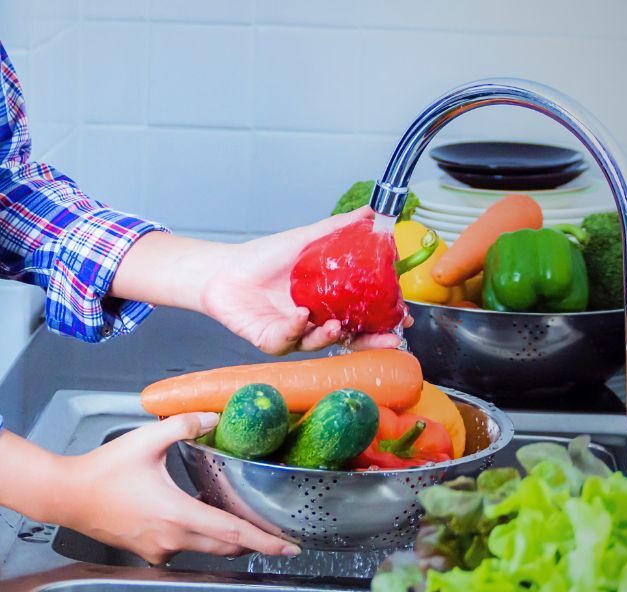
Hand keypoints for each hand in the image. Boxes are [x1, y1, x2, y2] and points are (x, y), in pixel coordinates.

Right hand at [52, 413, 299, 563]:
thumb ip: (184, 424)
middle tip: (276, 536)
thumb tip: (213, 416)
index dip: (264, 541)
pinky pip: (184, 546)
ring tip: (236, 516)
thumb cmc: (103, 471)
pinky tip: (197, 513)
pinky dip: (199, 535)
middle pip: (225, 546)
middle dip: (253, 541)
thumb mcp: (147, 440)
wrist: (67, 496)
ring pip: (206, 548)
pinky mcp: (149, 551)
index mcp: (177, 514)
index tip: (289, 546)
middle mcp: (172, 538)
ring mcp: (160, 549)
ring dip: (224, 535)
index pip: (232, 532)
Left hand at [111, 206, 405, 355]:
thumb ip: (338, 228)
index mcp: (326, 303)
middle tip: (388, 338)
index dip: (382, 321)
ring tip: (336, 325)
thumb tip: (372, 212)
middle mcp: (313, 323)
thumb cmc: (263, 259)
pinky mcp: (269, 340)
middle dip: (369, 342)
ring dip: (329, 336)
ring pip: (318, 344)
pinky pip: (286, 340)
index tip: (403, 319)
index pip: (362, 317)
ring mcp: (293, 334)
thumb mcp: (305, 240)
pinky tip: (300, 316)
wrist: (222, 270)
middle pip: (348, 340)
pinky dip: (294, 329)